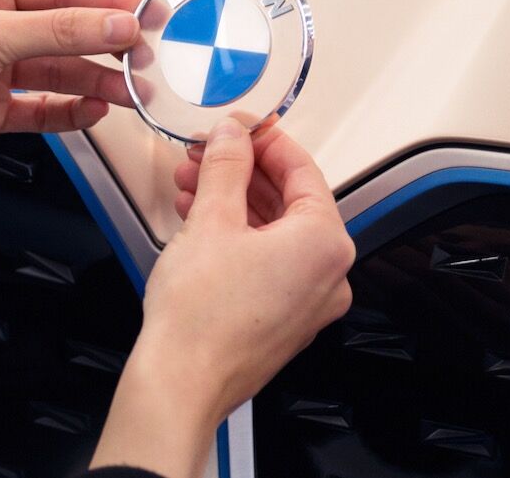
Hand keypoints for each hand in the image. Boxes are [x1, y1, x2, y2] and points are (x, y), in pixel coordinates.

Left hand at [0, 0, 139, 290]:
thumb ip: (61, 31)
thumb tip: (115, 22)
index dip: (109, 1)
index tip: (149, 13)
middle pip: (66, 31)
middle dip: (106, 46)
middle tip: (146, 59)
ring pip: (59, 70)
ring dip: (95, 81)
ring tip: (129, 92)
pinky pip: (43, 105)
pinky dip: (70, 109)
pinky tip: (93, 110)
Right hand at [91, 119, 353, 477]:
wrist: (181, 382)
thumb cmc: (201, 315)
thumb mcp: (211, 218)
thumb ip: (225, 165)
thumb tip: (232, 134)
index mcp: (325, 243)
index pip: (303, 170)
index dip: (265, 140)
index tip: (238, 126)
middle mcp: (329, 275)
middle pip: (290, 201)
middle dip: (241, 173)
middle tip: (204, 154)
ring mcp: (308, 302)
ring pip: (275, 233)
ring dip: (233, 203)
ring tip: (190, 185)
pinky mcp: (283, 321)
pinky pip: (268, 262)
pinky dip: (237, 237)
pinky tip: (199, 222)